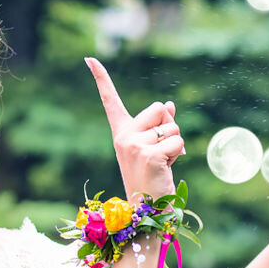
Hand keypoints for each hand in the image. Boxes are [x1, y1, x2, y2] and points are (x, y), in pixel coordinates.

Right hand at [86, 57, 184, 201]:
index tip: (90, 58)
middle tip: (160, 152)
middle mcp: (123, 136)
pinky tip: (166, 168)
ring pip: (172, 127)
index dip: (101, 78)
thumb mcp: (153, 147)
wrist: (148, 209)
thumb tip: (170, 104)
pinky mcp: (149, 154)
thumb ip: (160, 125)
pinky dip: (178, 154)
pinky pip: (177, 141)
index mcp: (121, 132)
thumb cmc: (152, 177)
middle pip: (159, 108)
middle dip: (169, 127)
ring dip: (175, 144)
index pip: (110, 100)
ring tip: (162, 163)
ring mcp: (134, 145)